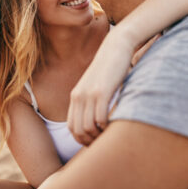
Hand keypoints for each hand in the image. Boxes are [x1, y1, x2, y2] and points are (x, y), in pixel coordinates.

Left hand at [67, 29, 159, 145]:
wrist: (115, 47)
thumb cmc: (109, 67)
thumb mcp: (95, 84)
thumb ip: (91, 99)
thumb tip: (96, 118)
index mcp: (76, 95)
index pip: (72, 127)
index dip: (82, 139)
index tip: (95, 141)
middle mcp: (79, 96)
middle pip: (78, 130)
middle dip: (90, 141)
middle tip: (104, 141)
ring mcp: (89, 94)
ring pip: (88, 127)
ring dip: (99, 136)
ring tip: (110, 134)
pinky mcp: (102, 91)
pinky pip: (100, 118)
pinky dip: (107, 127)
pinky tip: (114, 123)